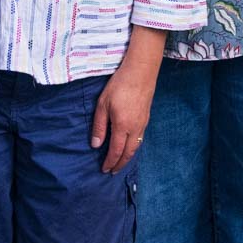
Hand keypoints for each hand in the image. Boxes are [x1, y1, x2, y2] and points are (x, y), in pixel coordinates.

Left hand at [92, 34, 161, 173]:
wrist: (141, 71)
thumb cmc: (119, 85)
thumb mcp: (103, 104)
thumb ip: (99, 126)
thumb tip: (96, 145)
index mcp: (122, 126)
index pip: (116, 151)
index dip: (110, 162)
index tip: (104, 169)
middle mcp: (135, 128)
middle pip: (128, 153)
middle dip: (120, 164)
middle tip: (112, 171)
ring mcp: (143, 123)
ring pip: (136, 147)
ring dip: (128, 157)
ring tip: (120, 162)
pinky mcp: (146, 117)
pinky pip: (140, 138)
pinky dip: (134, 147)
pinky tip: (129, 146)